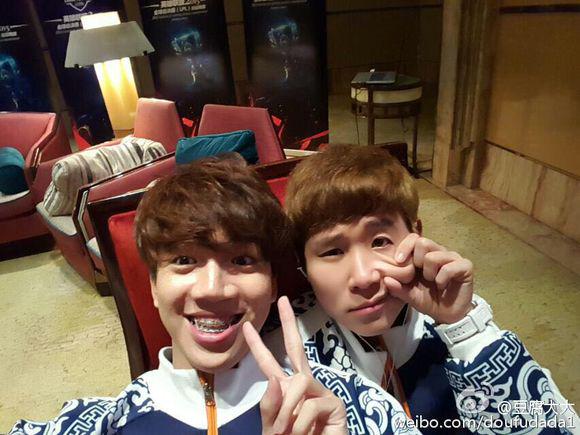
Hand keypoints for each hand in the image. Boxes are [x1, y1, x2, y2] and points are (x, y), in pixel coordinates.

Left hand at [243, 296, 346, 434]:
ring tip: (287, 434)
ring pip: (298, 384)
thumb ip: (270, 407)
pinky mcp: (335, 404)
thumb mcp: (272, 429)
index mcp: (285, 390)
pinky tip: (305, 434)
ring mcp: (321, 392)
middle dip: (288, 323)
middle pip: (296, 347)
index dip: (258, 345)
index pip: (269, 363)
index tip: (245, 327)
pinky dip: (301, 424)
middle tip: (283, 300)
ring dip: (287, 412)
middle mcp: (304, 385)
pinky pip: (311, 404)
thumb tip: (276, 379)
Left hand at [380, 234, 473, 324]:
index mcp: (423, 255)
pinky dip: (442, 279)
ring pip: (434, 256)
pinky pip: (449, 267)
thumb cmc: (428, 300)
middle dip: (417, 261)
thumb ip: (397, 288)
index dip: (404, 247)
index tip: (398, 261)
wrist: (448, 315)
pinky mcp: (465, 266)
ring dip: (429, 273)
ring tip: (433, 282)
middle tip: (419, 275)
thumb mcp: (410, 296)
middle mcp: (438, 252)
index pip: (413, 238)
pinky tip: (442, 286)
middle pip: (423, 242)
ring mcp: (452, 258)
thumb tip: (385, 279)